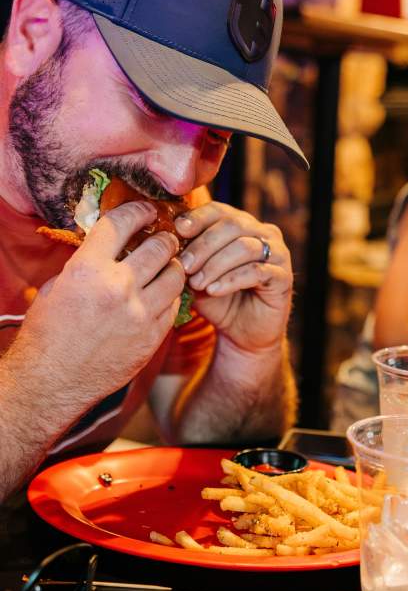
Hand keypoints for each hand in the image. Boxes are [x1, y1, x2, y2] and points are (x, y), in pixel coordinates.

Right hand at [15, 201, 184, 410]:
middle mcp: (118, 288)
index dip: (138, 210)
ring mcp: (139, 314)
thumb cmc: (48, 333)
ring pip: (175, 276)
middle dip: (164, 237)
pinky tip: (163, 294)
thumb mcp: (58, 286)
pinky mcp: (152, 338)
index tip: (147, 209)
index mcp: (88, 269)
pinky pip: (174, 306)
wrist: (52, 381)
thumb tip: (111, 245)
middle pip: (159, 247)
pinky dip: (171, 296)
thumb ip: (88, 263)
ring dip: (174, 266)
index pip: (122, 223)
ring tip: (169, 265)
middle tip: (165, 236)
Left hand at [175, 201, 292, 352]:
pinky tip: (214, 290)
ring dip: (216, 264)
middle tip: (184, 265)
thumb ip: (187, 255)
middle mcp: (263, 233)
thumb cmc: (217, 298)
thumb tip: (164, 240)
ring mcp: (277, 253)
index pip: (219, 210)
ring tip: (197, 283)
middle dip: (204, 245)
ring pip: (244, 247)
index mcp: (242, 224)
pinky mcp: (284, 277)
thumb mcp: (196, 273)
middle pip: (232, 225)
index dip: (197, 217)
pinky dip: (231, 280)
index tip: (177, 230)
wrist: (241, 332)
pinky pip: (257, 271)